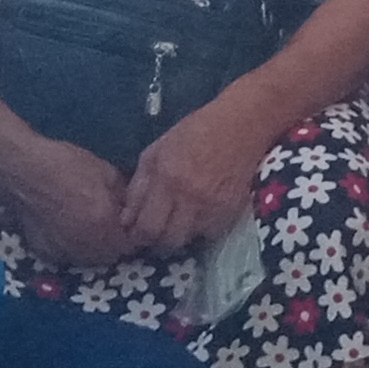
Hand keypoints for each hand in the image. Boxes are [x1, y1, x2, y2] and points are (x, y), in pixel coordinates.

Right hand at [0, 133, 140, 266]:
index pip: (131, 245)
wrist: (22, 170)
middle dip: (114, 242)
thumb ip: (125, 197)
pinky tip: (67, 226)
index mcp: (105, 227)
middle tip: (109, 222)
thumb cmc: (66, 166)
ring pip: (88, 258)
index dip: (131, 234)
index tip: (128, 223)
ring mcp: (64, 252)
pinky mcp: (44, 252)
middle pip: (110, 255)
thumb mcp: (107, 173)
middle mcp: (87, 247)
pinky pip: (66, 254)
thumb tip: (133, 209)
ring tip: (88, 224)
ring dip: (94, 246)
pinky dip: (71, 245)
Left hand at [120, 97, 282, 253]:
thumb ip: (139, 185)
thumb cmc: (195, 132)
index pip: (146, 227)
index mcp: (166, 178)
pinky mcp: (231, 211)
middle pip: (167, 241)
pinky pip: (209, 234)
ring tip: (176, 224)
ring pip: (188, 241)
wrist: (242, 125)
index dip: (138, 237)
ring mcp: (213, 206)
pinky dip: (199, 230)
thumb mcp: (157, 151)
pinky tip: (198, 216)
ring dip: (178, 236)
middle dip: (156, 242)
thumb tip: (126, 218)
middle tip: (154, 234)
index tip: (136, 234)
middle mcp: (189, 197)